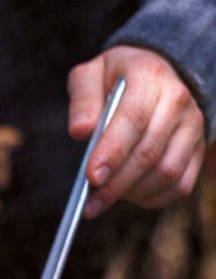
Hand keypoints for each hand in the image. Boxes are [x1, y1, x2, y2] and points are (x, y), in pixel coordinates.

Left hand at [67, 45, 205, 217]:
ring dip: (132, 193)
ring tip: (104, 197)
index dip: (112, 152)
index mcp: (150, 76)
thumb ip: (82, 99)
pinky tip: (127, 195)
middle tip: (90, 203)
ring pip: (166, 173)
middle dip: (116, 184)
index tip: (91, 177)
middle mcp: (178, 101)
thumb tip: (80, 130)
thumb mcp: (91, 75)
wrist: (153, 76)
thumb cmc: (115, 79)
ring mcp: (192, 127)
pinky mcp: (197, 150)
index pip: (133, 119)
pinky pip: (179, 186)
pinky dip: (151, 198)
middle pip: (149, 153)